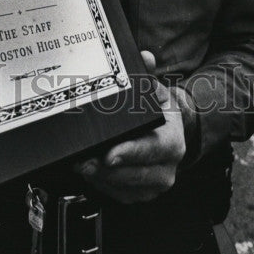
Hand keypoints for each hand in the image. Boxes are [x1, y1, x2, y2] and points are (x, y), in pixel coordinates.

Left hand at [74, 50, 193, 203]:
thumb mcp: (156, 91)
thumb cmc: (160, 111)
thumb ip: (147, 75)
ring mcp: (154, 184)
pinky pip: (119, 195)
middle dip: (106, 171)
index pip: (153, 150)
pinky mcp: (141, 193)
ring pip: (124, 188)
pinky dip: (102, 185)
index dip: (131, 153)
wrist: (171, 131)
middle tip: (82, 161)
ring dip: (100, 179)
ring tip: (80, 164)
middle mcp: (167, 167)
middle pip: (135, 174)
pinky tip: (88, 172)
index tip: (109, 155)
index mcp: (173, 142)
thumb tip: (145, 57)